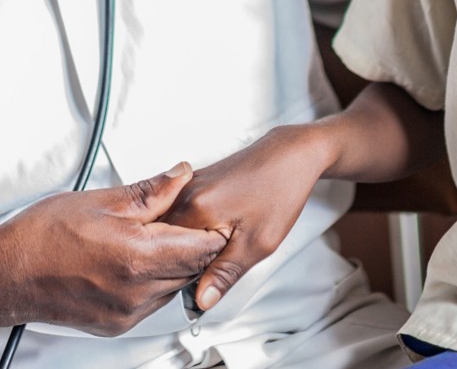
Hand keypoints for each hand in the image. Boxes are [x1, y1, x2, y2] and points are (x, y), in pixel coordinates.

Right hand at [0, 162, 228, 336]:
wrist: (7, 274)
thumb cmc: (41, 237)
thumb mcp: (100, 201)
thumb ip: (151, 192)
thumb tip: (180, 175)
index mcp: (136, 257)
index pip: (202, 248)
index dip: (210, 228)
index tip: (208, 213)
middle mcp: (136, 293)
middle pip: (192, 270)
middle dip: (192, 244)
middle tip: (177, 220)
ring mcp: (126, 313)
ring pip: (173, 287)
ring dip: (172, 264)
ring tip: (147, 239)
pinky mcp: (117, 324)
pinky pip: (151, 302)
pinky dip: (151, 281)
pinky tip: (131, 261)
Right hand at [160, 125, 332, 312]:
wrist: (291, 156)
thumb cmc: (280, 192)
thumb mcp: (257, 244)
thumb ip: (224, 273)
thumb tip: (202, 301)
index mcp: (193, 208)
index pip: (165, 254)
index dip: (182, 273)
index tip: (205, 277)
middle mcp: (183, 193)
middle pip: (164, 241)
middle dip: (182, 258)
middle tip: (216, 261)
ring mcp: (186, 186)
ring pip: (171, 228)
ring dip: (186, 244)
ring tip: (221, 243)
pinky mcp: (193, 183)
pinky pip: (179, 214)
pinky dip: (191, 229)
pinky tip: (214, 230)